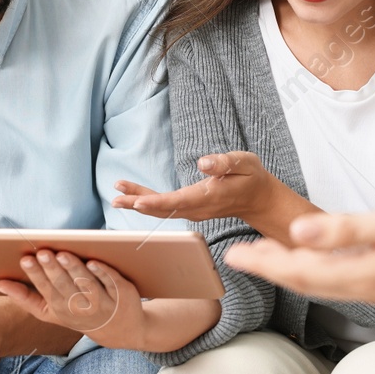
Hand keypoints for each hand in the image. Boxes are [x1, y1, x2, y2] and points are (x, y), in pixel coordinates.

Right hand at [0, 250, 146, 349]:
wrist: (118, 328)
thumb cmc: (77, 314)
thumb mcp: (49, 312)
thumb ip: (24, 298)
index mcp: (60, 309)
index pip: (45, 291)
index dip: (35, 275)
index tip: (25, 259)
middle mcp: (80, 308)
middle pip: (64, 286)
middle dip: (52, 270)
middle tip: (41, 252)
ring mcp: (102, 302)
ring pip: (85, 284)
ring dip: (74, 269)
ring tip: (62, 254)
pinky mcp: (121, 294)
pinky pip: (110, 282)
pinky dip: (102, 273)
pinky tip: (92, 261)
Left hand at [113, 152, 305, 235]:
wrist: (258, 199)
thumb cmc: (251, 178)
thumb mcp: (245, 163)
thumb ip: (225, 162)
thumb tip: (202, 162)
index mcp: (210, 196)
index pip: (180, 201)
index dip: (157, 203)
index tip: (138, 202)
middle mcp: (199, 208)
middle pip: (165, 209)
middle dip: (139, 204)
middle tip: (116, 199)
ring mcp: (194, 211)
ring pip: (162, 210)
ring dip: (139, 203)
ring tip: (117, 196)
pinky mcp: (190, 209)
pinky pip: (166, 208)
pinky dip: (148, 203)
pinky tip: (133, 198)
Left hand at [223, 199, 374, 301]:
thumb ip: (345, 229)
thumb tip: (299, 230)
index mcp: (361, 275)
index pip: (299, 271)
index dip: (265, 262)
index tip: (235, 253)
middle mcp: (364, 289)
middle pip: (305, 281)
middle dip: (270, 268)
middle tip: (236, 256)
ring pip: (321, 283)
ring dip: (290, 270)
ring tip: (265, 256)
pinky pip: (340, 280)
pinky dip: (316, 269)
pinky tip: (312, 257)